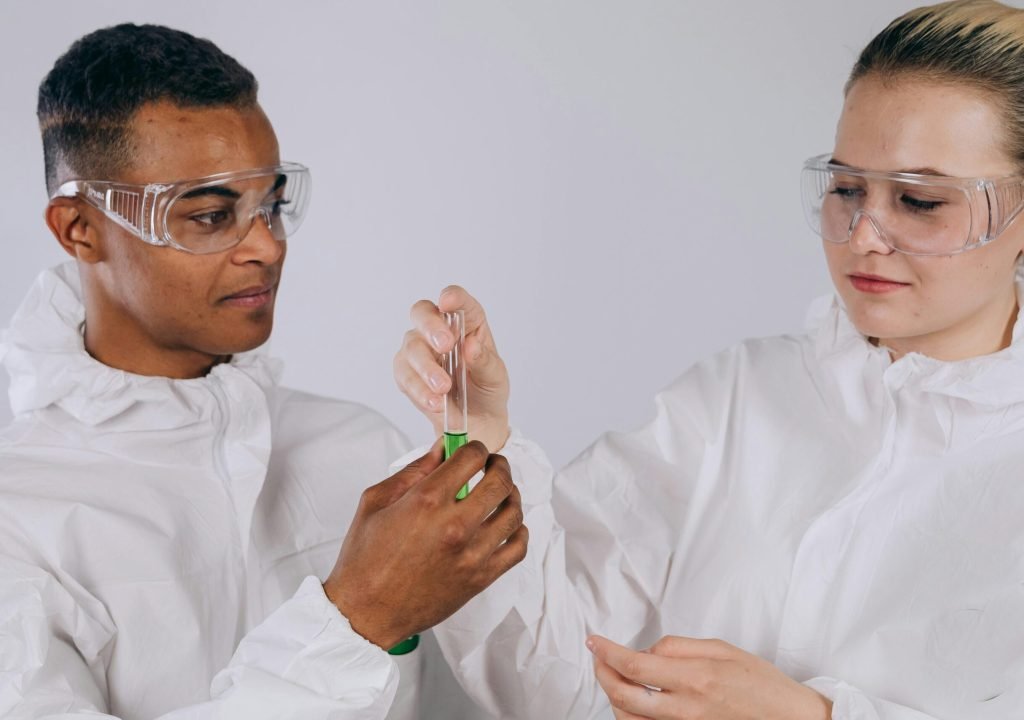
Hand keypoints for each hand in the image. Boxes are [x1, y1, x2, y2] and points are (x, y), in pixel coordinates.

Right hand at [323, 440, 526, 649]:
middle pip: (500, 482)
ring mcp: (472, 554)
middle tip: (492, 466)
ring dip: (511, 496)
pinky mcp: (480, 578)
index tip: (472, 452)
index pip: (471, 458)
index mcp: (427, 501)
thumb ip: (413, 471)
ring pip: (513, 513)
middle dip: (499, 466)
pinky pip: (518, 549)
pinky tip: (508, 525)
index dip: (474, 448)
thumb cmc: (365, 559)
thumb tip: (441, 450)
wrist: (366, 612)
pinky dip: (519, 531)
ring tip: (501, 493)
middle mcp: (454, 525)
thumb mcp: (376, 501)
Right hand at [394, 286, 509, 451]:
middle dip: (431, 327)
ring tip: (444, 388)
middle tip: (445, 346)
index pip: (458, 300)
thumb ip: (484, 361)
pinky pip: (404, 375)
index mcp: (467, 322)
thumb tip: (471, 346)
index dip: (452, 297)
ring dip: (427, 367)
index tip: (448, 301)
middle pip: (423, 313)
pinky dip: (418, 389)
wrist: (475, 422)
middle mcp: (439, 330)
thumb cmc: (486, 389)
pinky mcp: (406, 372)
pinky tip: (434, 401)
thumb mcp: (495, 377)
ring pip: (412, 346)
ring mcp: (420, 349)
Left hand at [588, 635, 832, 719]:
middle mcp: (686, 709)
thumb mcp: (723, 649)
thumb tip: (648, 648)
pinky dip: (631, 717)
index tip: (594, 641)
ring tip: (612, 677)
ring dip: (612, 697)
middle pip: (623, 696)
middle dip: (601, 674)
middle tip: (597, 658)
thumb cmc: (764, 685)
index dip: (606, 651)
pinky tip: (632, 702)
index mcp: (695, 678)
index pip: (634, 665)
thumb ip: (680, 646)